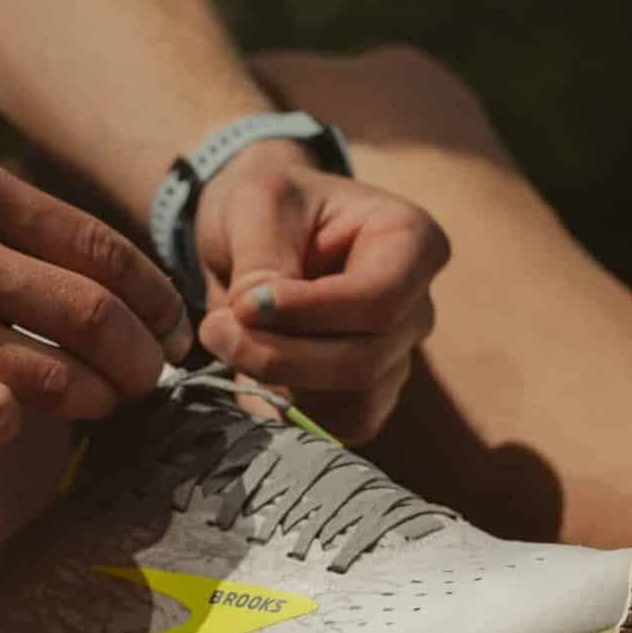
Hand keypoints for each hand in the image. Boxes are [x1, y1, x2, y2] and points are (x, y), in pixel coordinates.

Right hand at [0, 151, 190, 442]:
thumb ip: (7, 223)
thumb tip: (108, 276)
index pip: (100, 248)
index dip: (153, 296)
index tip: (170, 323)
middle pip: (93, 313)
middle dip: (143, 356)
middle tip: (151, 376)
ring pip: (54, 373)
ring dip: (97, 397)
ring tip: (102, 402)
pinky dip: (22, 424)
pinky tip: (19, 420)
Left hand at [193, 150, 448, 441]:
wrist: (262, 231)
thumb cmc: (271, 204)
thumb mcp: (258, 204)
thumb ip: (262, 260)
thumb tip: (253, 317)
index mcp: (411, 242)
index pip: (380, 299)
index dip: (311, 312)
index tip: (245, 304)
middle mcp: (416, 305)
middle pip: (366, 359)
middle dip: (282, 356)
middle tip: (215, 330)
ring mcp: (396, 356)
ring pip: (354, 402)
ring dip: (280, 384)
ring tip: (230, 342)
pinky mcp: (367, 395)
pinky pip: (339, 428)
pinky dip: (289, 410)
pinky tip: (252, 372)